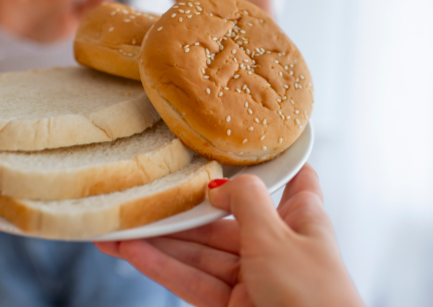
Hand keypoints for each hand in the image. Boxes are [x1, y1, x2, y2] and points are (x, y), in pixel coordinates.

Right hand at [96, 165, 363, 306]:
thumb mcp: (277, 236)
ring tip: (119, 227)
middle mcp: (277, 243)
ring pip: (202, 252)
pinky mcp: (234, 305)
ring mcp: (254, 276)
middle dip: (183, 210)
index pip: (292, 177)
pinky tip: (132, 252)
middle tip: (142, 196)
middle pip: (225, 218)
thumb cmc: (313, 295)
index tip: (241, 141)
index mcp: (301, 217)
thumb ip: (245, 201)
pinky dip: (164, 268)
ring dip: (161, 241)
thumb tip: (218, 184)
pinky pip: (194, 282)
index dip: (271, 159)